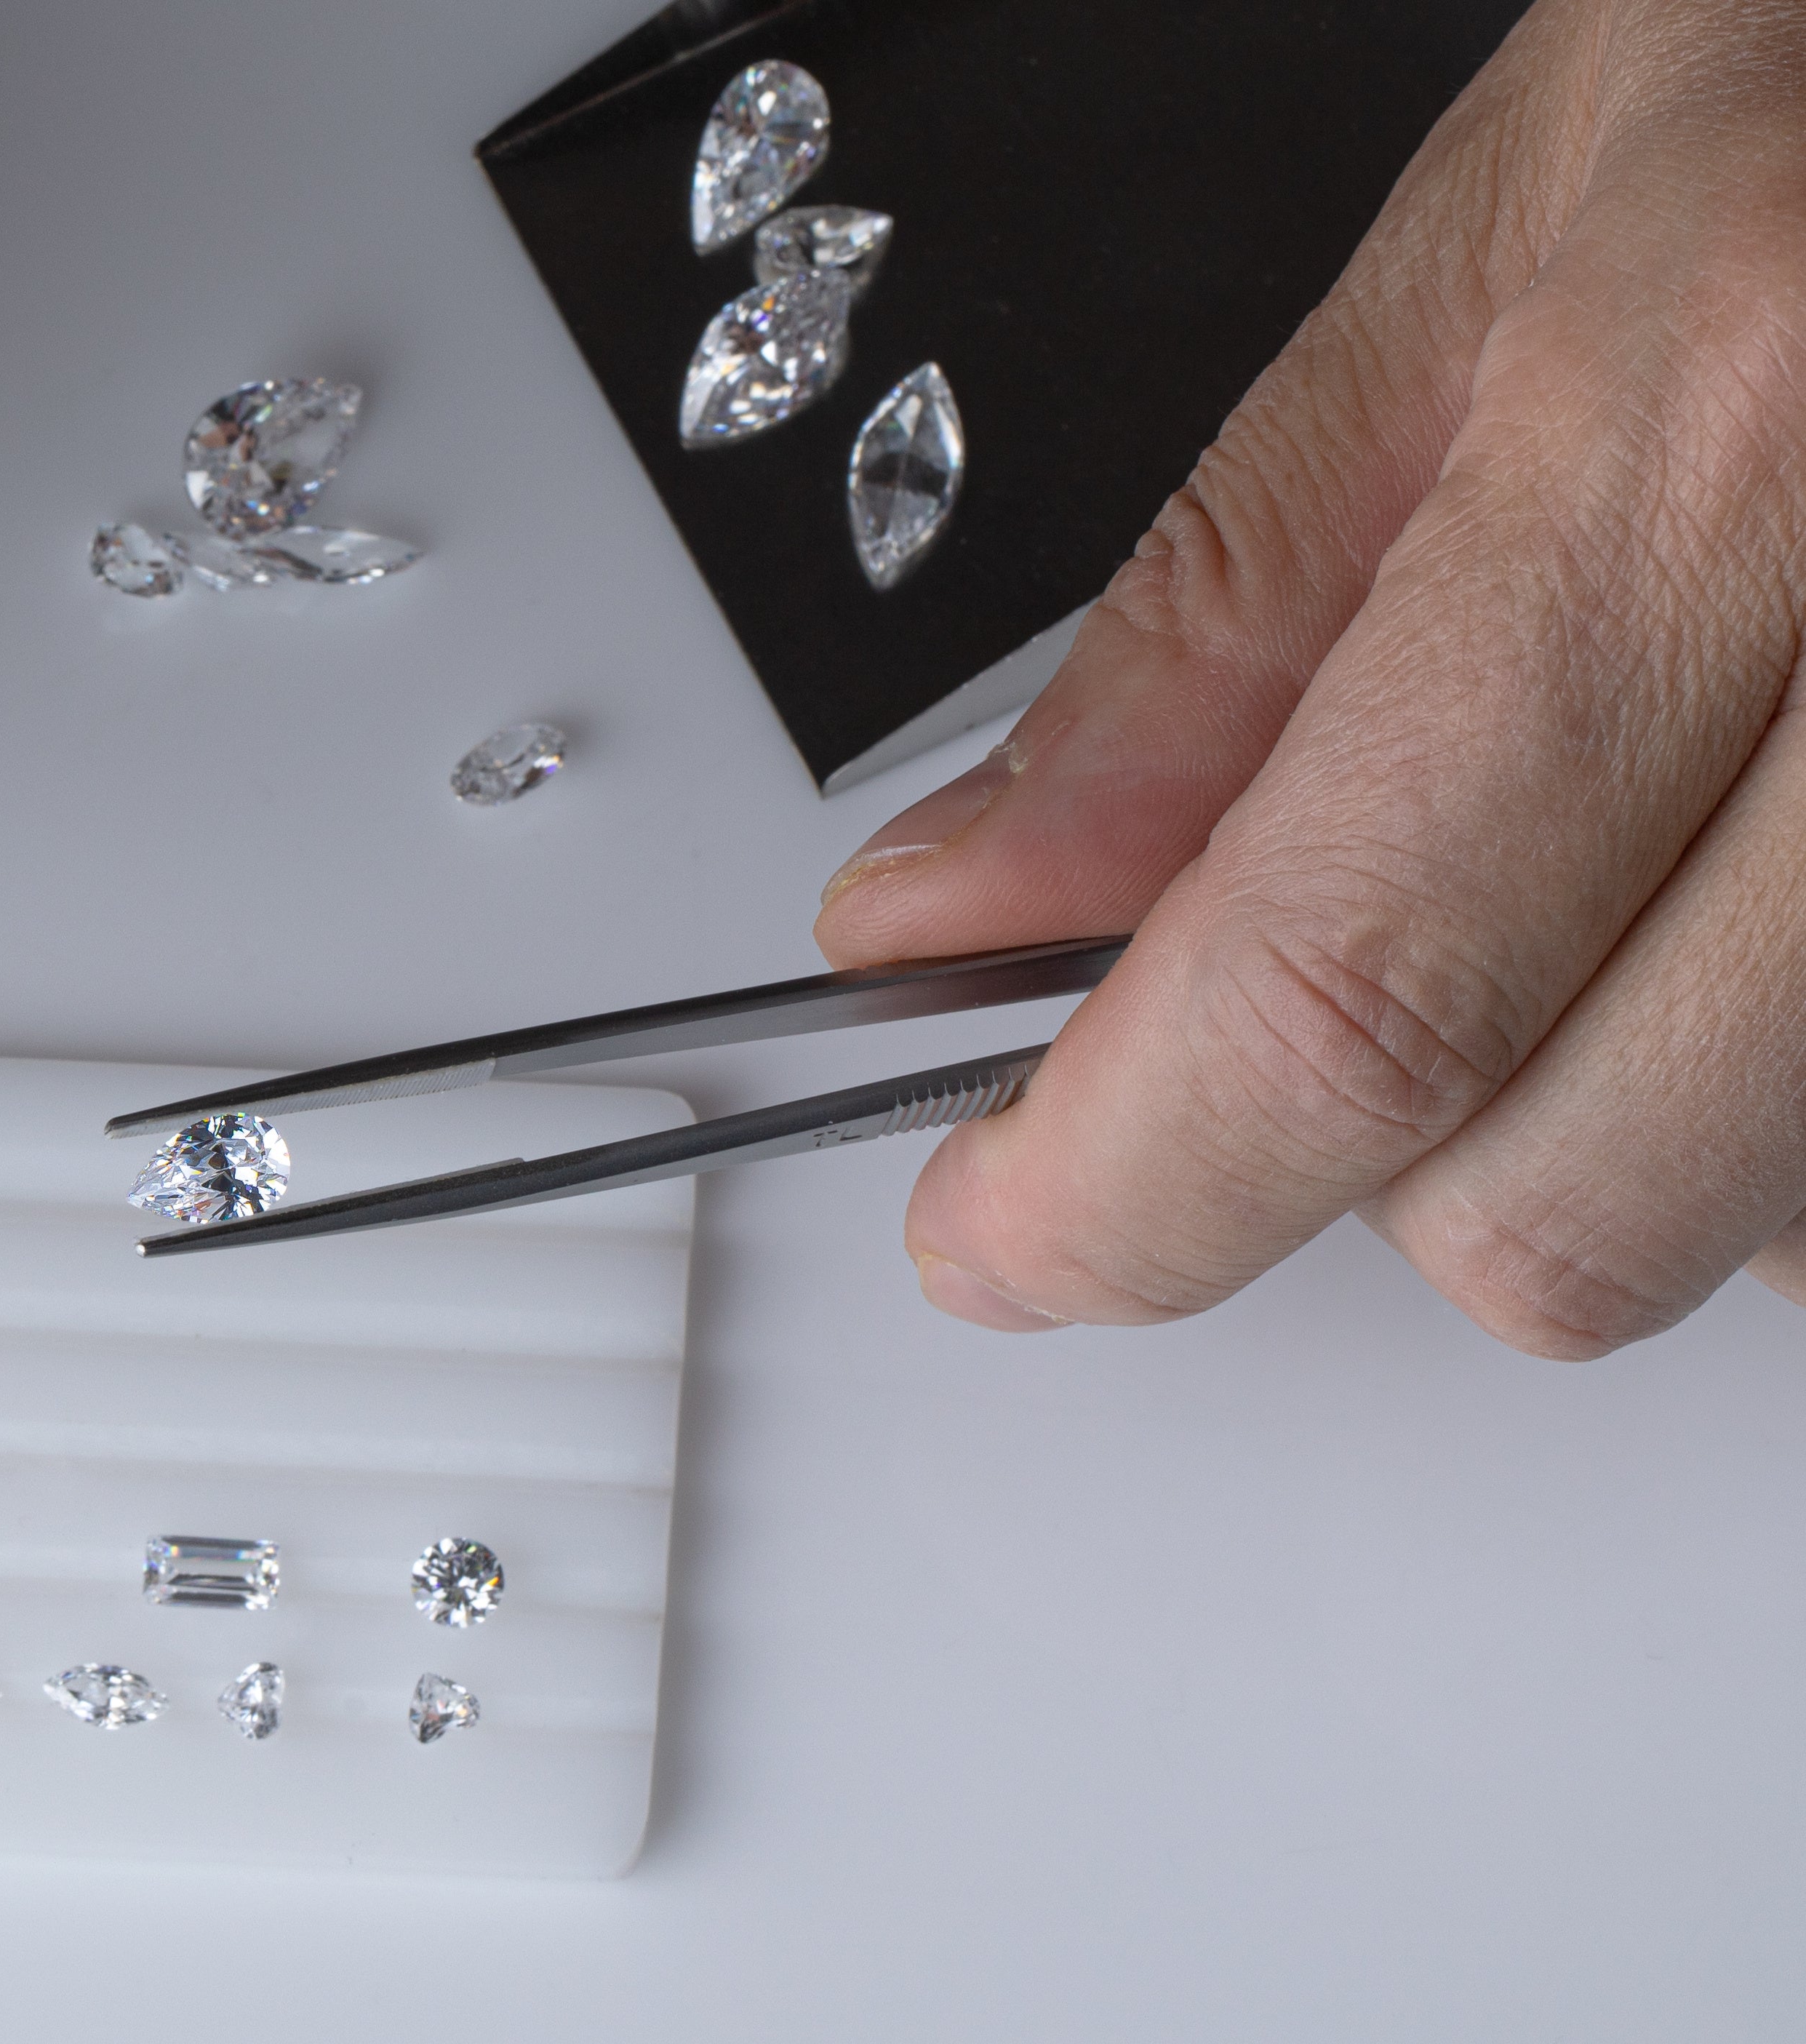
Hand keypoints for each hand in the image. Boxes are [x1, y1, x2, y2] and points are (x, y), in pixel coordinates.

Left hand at [812, 0, 1805, 1354]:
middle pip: (1553, 1205)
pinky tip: (1718, 895)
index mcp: (1722, 442)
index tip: (998, 1227)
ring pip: (1740, 1233)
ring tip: (1573, 852)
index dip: (1119, 1186)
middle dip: (1348, 1162)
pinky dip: (1745, 1096)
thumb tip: (965, 906)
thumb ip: (1207, 628)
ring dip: (1575, 1124)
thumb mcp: (1473, 268)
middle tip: (1277, 983)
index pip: (1344, 991)